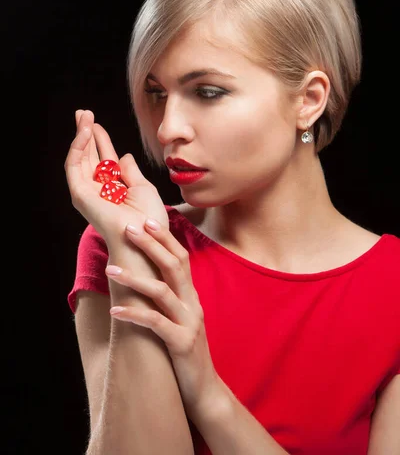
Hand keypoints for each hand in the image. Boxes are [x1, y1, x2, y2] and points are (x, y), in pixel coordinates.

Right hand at [64, 109, 168, 245]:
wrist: (146, 238)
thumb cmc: (149, 219)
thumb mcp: (144, 188)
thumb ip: (131, 172)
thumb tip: (124, 156)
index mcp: (113, 190)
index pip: (104, 160)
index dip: (100, 141)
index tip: (97, 123)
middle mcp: (98, 190)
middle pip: (89, 156)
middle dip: (86, 134)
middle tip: (83, 113)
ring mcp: (88, 192)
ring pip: (80, 158)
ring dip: (81, 136)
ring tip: (83, 116)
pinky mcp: (80, 194)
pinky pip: (75, 166)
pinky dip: (78, 147)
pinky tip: (85, 132)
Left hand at [105, 219, 221, 421]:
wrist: (205, 390)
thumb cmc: (185, 351)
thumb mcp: (180, 319)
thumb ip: (170, 297)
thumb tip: (148, 275)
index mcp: (191, 296)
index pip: (180, 258)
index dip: (165, 238)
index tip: (146, 220)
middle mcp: (192, 304)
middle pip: (173, 265)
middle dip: (151, 245)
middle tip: (128, 228)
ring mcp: (189, 323)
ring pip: (162, 291)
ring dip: (135, 277)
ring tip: (111, 270)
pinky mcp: (182, 344)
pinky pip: (156, 324)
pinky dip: (135, 314)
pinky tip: (115, 311)